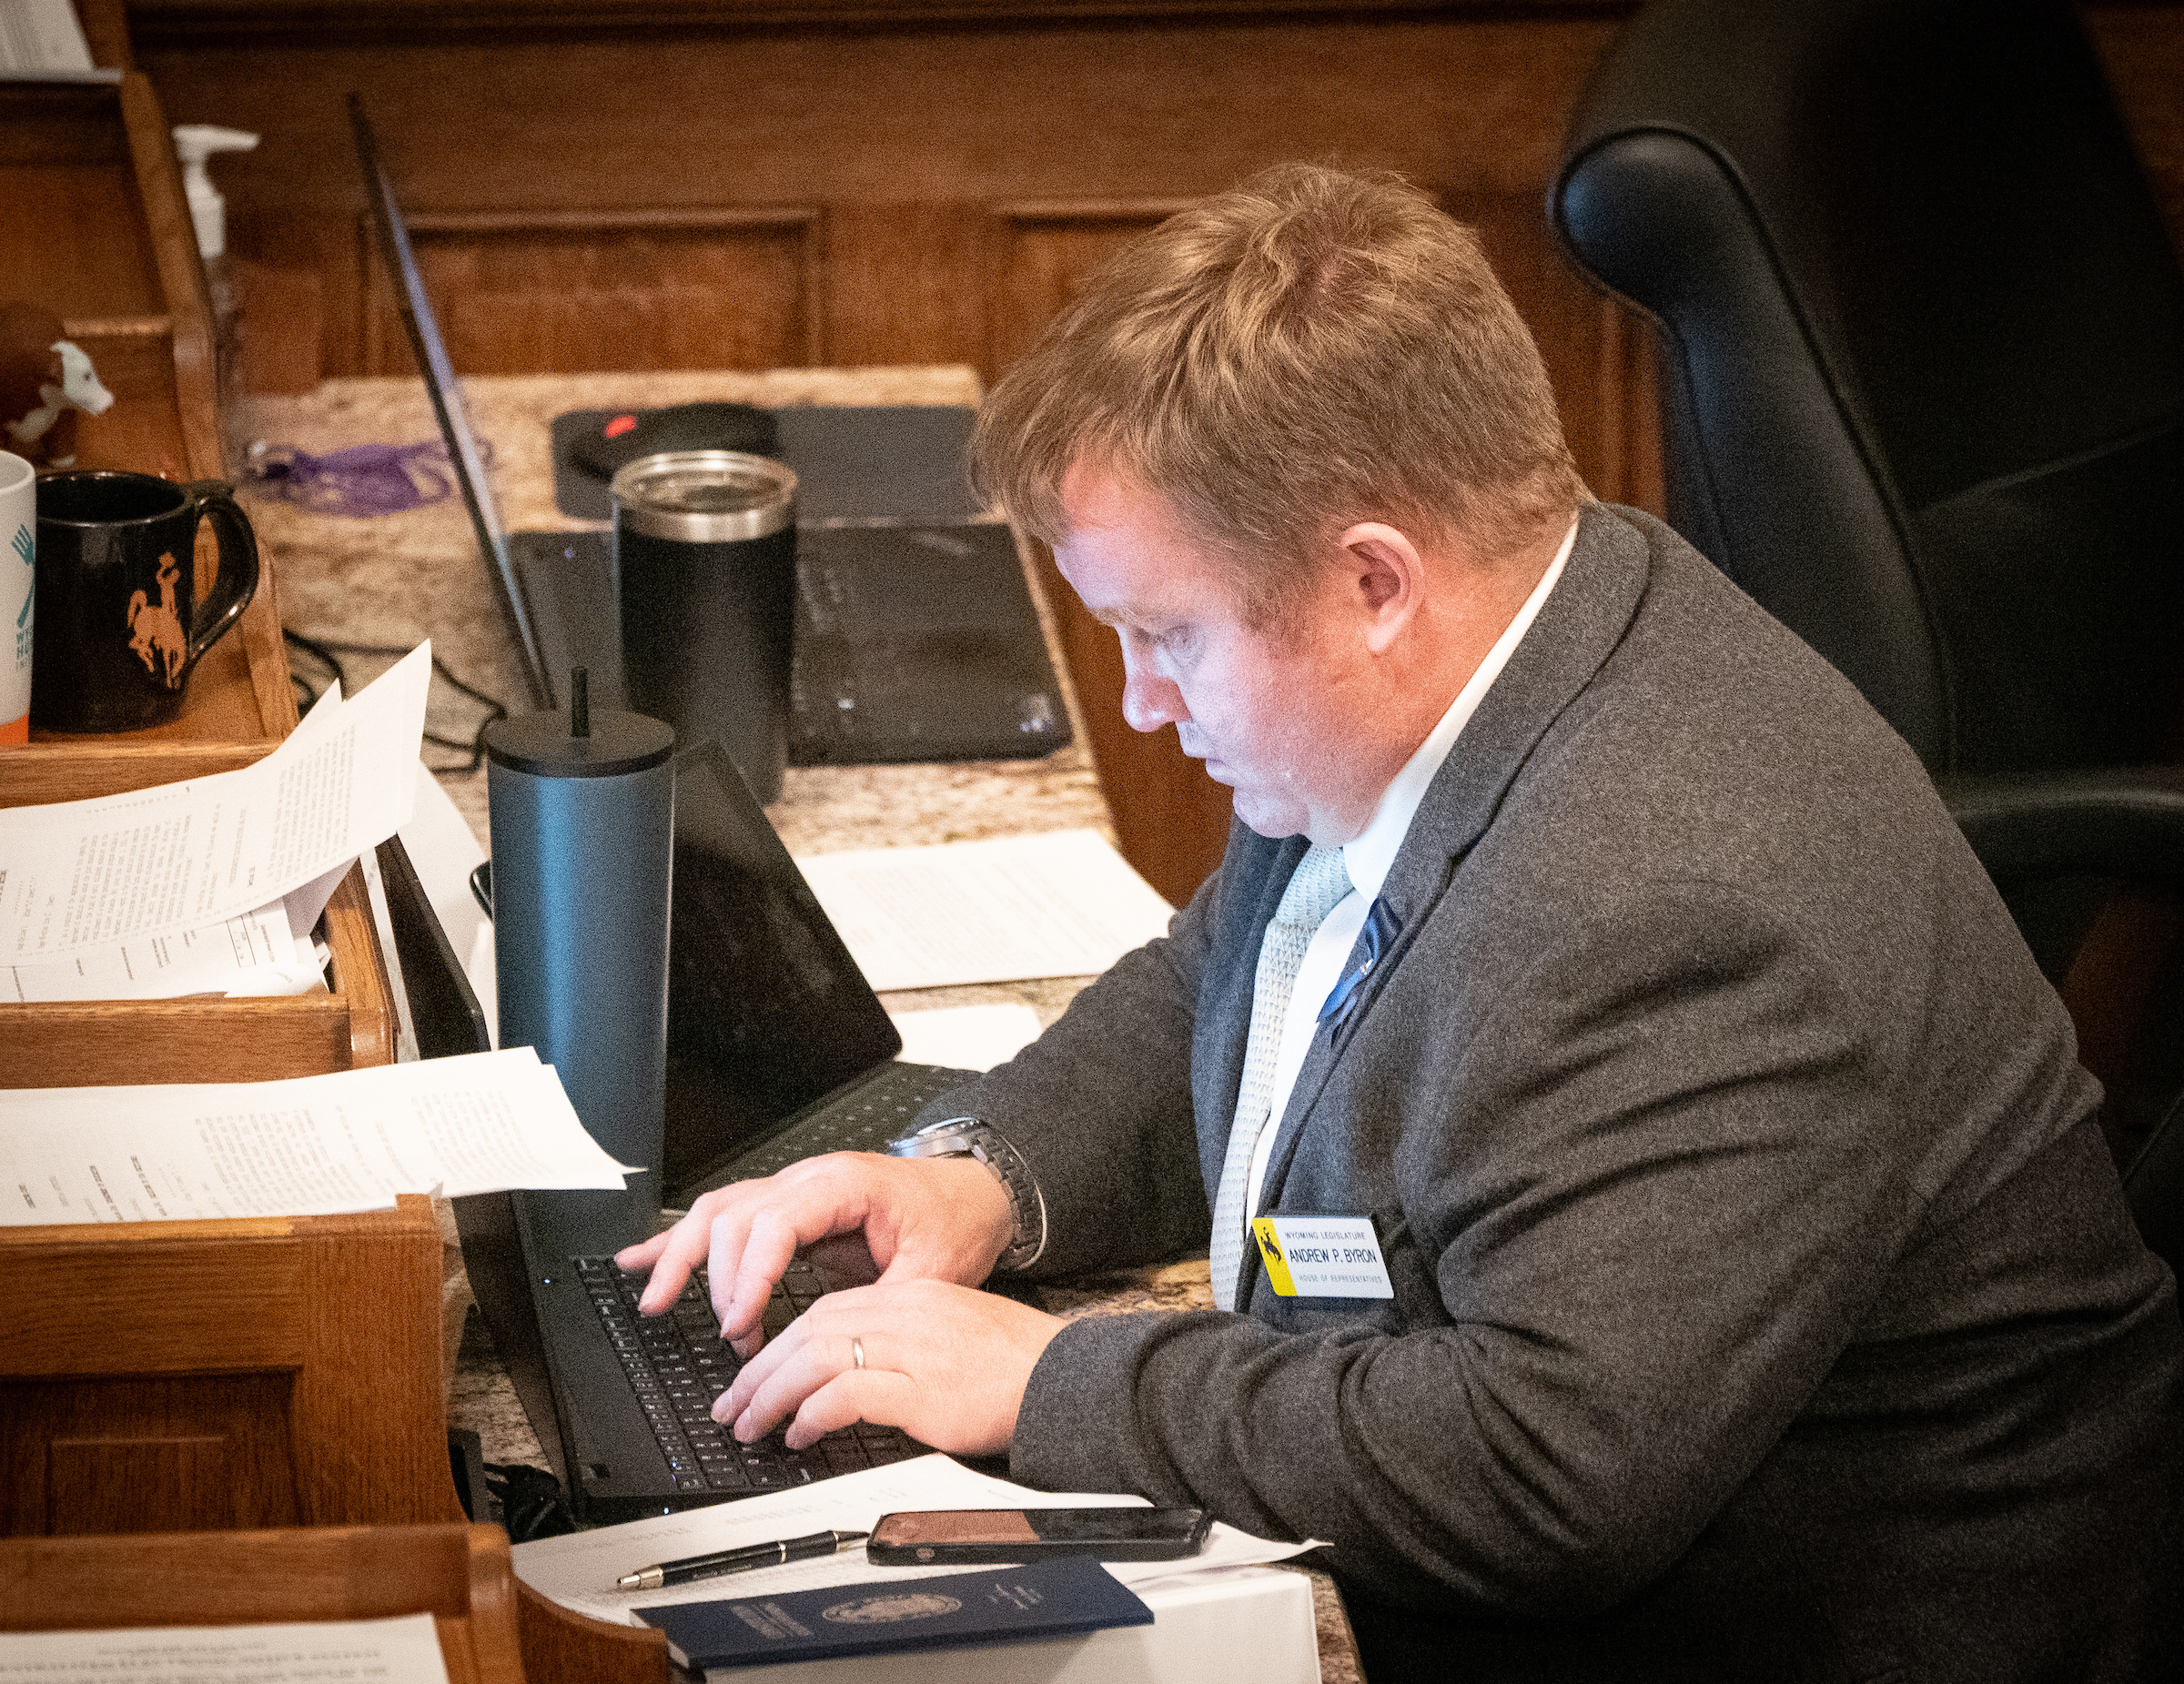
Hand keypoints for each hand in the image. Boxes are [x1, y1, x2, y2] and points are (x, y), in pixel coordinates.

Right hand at [612, 1152, 1012, 1354]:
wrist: (973, 1193)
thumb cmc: (954, 1222)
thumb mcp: (934, 1270)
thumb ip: (884, 1304)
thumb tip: (839, 1346)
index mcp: (843, 1185)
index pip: (775, 1222)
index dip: (750, 1276)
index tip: (741, 1323)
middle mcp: (809, 1180)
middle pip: (736, 1217)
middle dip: (721, 1281)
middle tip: (732, 1336)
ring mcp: (792, 1189)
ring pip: (718, 1212)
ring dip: (680, 1256)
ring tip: (655, 1301)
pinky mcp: (785, 1207)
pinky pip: (723, 1216)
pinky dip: (680, 1241)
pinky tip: (642, 1260)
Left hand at [717, 1277, 1066, 1455]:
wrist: (1066, 1379)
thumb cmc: (1017, 1365)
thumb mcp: (952, 1336)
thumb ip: (902, 1344)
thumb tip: (848, 1377)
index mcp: (913, 1296)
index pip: (827, 1309)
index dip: (780, 1343)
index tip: (755, 1373)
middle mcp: (907, 1313)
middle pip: (810, 1330)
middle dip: (761, 1370)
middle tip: (732, 1404)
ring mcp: (913, 1348)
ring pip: (817, 1357)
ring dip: (773, 1393)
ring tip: (750, 1424)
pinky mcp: (923, 1389)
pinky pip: (848, 1393)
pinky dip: (813, 1412)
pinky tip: (798, 1432)